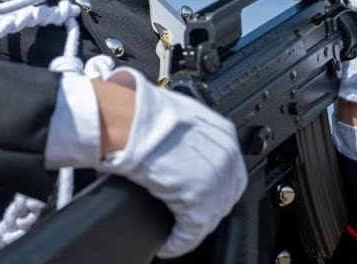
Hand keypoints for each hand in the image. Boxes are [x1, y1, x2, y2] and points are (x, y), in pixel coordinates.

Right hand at [96, 68, 246, 258]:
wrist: (126, 118)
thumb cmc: (139, 111)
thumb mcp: (176, 114)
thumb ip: (188, 132)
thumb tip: (175, 145)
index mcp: (223, 133)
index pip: (230, 171)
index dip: (214, 188)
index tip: (201, 199)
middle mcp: (225, 157)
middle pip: (223, 196)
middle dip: (204, 210)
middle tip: (184, 218)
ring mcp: (214, 179)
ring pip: (209, 217)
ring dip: (190, 230)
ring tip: (173, 235)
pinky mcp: (198, 201)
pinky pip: (191, 232)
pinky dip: (178, 242)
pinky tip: (167, 244)